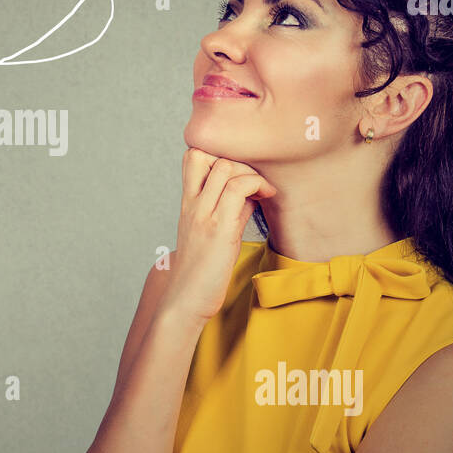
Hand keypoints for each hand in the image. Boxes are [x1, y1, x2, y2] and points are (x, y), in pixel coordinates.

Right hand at [161, 149, 277, 323]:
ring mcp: (203, 215)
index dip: (218, 153)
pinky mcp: (219, 230)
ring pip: (224, 166)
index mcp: (187, 204)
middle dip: (237, 158)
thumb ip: (228, 211)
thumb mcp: (213, 234)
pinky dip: (256, 185)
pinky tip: (267, 198)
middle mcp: (192, 205)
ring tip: (263, 190)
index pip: (193, 156)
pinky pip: (237, 190)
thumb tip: (250, 197)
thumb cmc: (201, 272)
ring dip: (250, 171)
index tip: (239, 172)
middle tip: (254, 179)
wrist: (185, 300)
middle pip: (205, 152)